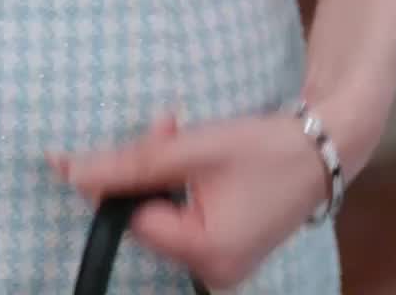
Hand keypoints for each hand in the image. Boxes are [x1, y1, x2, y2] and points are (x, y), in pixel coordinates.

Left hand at [47, 109, 328, 290]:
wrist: (323, 149)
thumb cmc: (265, 147)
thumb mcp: (195, 147)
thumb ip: (132, 162)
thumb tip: (72, 173)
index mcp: (206, 254)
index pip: (135, 220)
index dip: (125, 179)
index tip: (142, 139)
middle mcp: (212, 271)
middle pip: (149, 218)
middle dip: (148, 169)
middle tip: (167, 124)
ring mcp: (221, 264)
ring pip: (164, 214)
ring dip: (163, 171)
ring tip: (179, 130)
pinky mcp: (227, 249)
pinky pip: (186, 218)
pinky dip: (181, 184)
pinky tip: (192, 152)